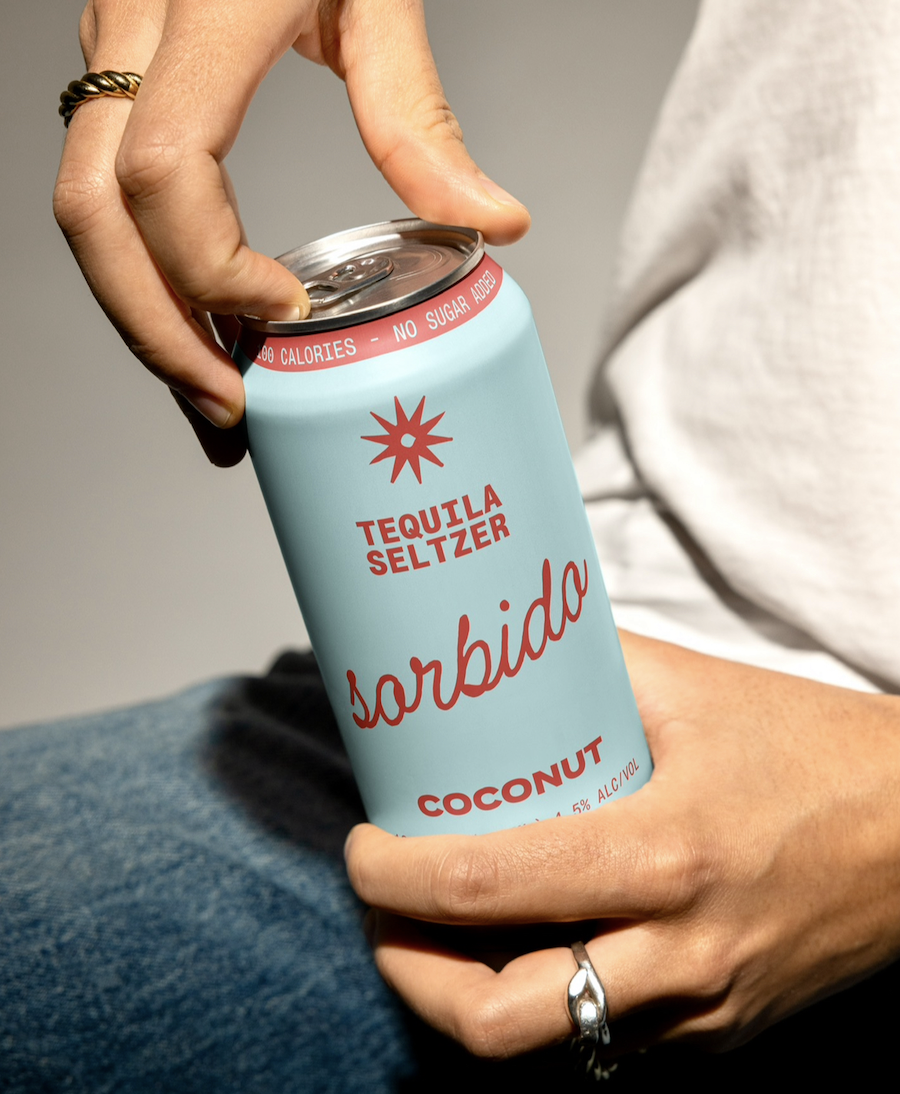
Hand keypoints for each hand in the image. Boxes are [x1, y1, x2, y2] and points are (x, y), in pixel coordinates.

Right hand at [54, 0, 529, 464]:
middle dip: (158, 332)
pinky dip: (149, 268)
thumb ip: (420, 116)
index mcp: (203, 13)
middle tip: (229, 414)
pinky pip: (107, 186)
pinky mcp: (123, 67)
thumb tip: (495, 225)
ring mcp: (112, 50)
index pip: (165, 174)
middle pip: (95, 217)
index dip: (213, 270)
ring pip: (86, 211)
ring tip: (215, 392)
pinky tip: (203, 315)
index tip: (283, 319)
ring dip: (145, 316)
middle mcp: (131, 33)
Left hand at [345, 632, 899, 1058]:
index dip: (396, 878)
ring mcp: (703, 1010)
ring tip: (435, 935)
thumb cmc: (817, 752)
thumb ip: (592, 664)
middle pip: (498, 1018)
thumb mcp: (694, 688)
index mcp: (666, 853)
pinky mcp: (722, 1034)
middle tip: (383, 910)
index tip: (363, 847)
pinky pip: (606, 1043)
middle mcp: (681, 952)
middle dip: (410, 972)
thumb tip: (507, 638)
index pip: (488, 887)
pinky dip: (545, 1007)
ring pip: (547, 1048)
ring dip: (468, 998)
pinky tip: (527, 951)